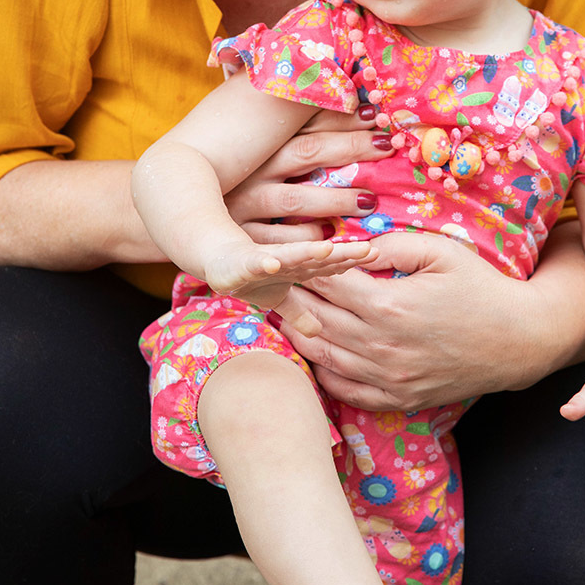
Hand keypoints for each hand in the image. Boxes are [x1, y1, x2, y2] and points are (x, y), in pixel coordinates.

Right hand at [203, 238, 377, 336]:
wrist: (206, 254)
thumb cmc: (246, 273)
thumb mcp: (274, 294)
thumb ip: (296, 310)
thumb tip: (317, 333)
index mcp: (296, 265)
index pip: (330, 264)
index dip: (352, 261)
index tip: (377, 256)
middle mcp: (283, 258)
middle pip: (317, 255)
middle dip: (341, 253)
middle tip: (370, 250)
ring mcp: (262, 258)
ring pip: (289, 254)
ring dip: (307, 253)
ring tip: (329, 250)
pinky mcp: (239, 263)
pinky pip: (252, 263)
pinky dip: (262, 263)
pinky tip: (273, 264)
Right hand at [224, 106, 393, 243]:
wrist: (193, 220)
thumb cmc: (240, 181)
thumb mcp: (260, 153)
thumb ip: (293, 128)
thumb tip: (332, 89)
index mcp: (260, 142)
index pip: (306, 121)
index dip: (342, 116)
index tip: (376, 116)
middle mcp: (253, 169)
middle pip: (307, 151)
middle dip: (350, 147)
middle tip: (387, 147)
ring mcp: (244, 202)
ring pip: (296, 198)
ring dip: (336, 199)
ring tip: (369, 201)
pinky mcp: (242, 237)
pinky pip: (280, 238)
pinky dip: (307, 237)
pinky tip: (330, 237)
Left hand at [276, 223, 584, 410]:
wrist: (520, 340)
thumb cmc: (481, 287)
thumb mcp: (440, 251)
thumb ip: (390, 246)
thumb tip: (347, 242)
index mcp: (389, 306)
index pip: (326, 283)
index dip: (301, 266)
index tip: (284, 252)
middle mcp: (382, 347)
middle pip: (315, 320)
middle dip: (288, 297)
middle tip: (267, 280)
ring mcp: (388, 378)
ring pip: (322, 357)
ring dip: (296, 333)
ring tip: (276, 311)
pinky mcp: (398, 398)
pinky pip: (344, 390)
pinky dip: (321, 371)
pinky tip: (310, 351)